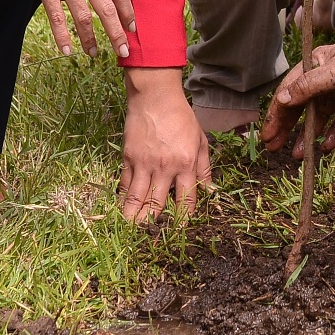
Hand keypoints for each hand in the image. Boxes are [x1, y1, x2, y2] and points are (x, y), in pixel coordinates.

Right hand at [1, 0, 135, 57]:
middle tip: (123, 51)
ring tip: (94, 54)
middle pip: (107, 8)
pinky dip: (63, 36)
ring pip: (83, 17)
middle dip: (117, 33)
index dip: (128, 12)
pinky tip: (68, 50)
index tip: (132, 27)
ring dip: (90, 39)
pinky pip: (57, 18)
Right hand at [120, 68, 212, 222]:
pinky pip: (124, 184)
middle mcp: (164, 168)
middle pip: (157, 205)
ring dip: (134, 218)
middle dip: (153, 225)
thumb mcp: (201, 140)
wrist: (155, 96)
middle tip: (151, 237)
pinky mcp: (128, 158)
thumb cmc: (181, 117)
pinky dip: (124, 198)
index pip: (186, 201)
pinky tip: (123, 209)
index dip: (183, 219)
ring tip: (132, 231)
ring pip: (136, 199)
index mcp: (185, 164)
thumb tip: (210, 191)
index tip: (180, 230)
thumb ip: (204, 168)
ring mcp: (143, 164)